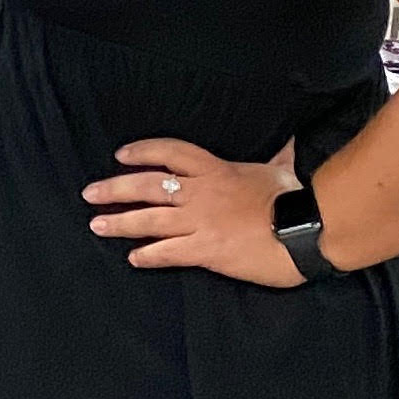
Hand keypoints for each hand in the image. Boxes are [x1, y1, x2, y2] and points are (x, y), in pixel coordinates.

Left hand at [84, 138, 305, 288]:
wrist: (308, 231)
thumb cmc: (297, 199)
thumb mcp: (281, 170)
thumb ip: (277, 155)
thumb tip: (288, 140)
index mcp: (216, 170)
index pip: (170, 152)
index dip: (142, 152)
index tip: (120, 155)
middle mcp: (201, 193)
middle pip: (147, 186)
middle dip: (115, 188)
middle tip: (90, 193)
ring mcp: (201, 222)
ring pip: (149, 220)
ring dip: (120, 222)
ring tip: (97, 225)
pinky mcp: (206, 251)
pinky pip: (168, 252)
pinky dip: (148, 255)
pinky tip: (133, 258)